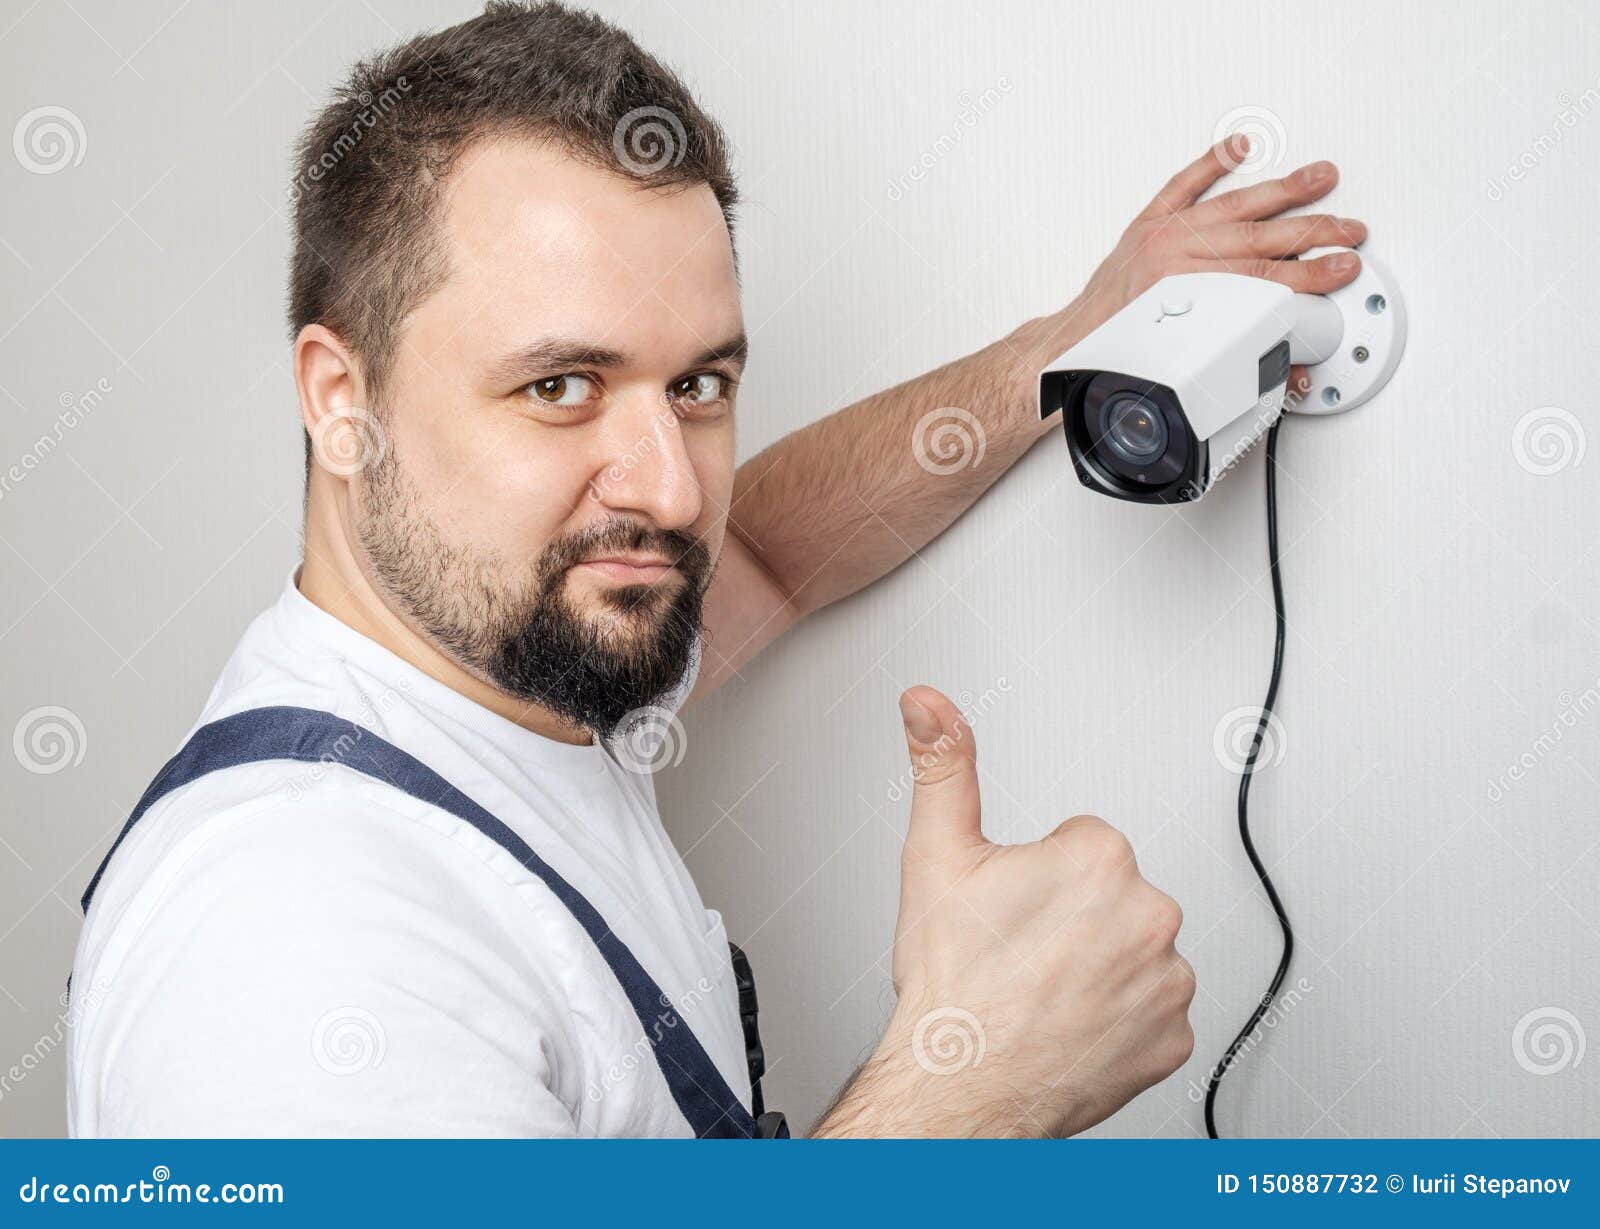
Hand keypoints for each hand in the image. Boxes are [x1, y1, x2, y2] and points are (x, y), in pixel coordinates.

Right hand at [813, 686, 1194, 1137]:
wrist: (956, 1084)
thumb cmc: (952, 983)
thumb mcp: (935, 856)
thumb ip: (942, 766)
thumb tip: (928, 703)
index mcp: (1099, 858)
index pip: (1080, 844)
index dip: (1036, 876)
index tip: (1010, 908)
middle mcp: (1150, 915)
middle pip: (1113, 896)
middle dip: (1071, 918)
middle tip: (1018, 951)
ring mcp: (1167, 983)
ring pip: (1133, 953)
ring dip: (1098, 967)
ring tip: (1040, 992)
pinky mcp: (1173, 1039)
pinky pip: (1151, 1013)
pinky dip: (1118, 1020)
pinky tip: (1069, 1025)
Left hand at [1015, 135, 1366, 410]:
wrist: (1069, 351)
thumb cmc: (1115, 361)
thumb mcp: (1180, 373)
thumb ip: (1238, 369)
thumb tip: (1288, 373)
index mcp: (1180, 297)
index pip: (1259, 283)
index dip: (1307, 276)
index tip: (1340, 270)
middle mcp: (1170, 260)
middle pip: (1256, 240)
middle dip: (1311, 232)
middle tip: (1349, 232)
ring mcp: (1159, 238)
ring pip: (1231, 207)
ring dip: (1281, 191)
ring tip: (1320, 179)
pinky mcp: (1146, 225)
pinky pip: (1181, 187)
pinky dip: (1209, 165)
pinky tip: (1237, 148)